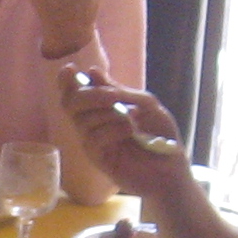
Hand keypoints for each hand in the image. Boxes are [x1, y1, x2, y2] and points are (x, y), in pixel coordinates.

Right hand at [57, 68, 205, 206]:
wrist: (171, 167)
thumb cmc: (160, 135)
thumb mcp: (145, 104)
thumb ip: (121, 90)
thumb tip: (92, 72)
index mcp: (101, 108)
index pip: (74, 93)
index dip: (66, 81)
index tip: (70, 69)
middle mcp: (92, 124)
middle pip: (70, 104)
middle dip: (90, 95)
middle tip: (114, 96)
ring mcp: (93, 142)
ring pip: (82, 120)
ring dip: (109, 114)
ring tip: (131, 120)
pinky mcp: (97, 159)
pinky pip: (93, 138)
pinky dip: (113, 129)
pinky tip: (130, 132)